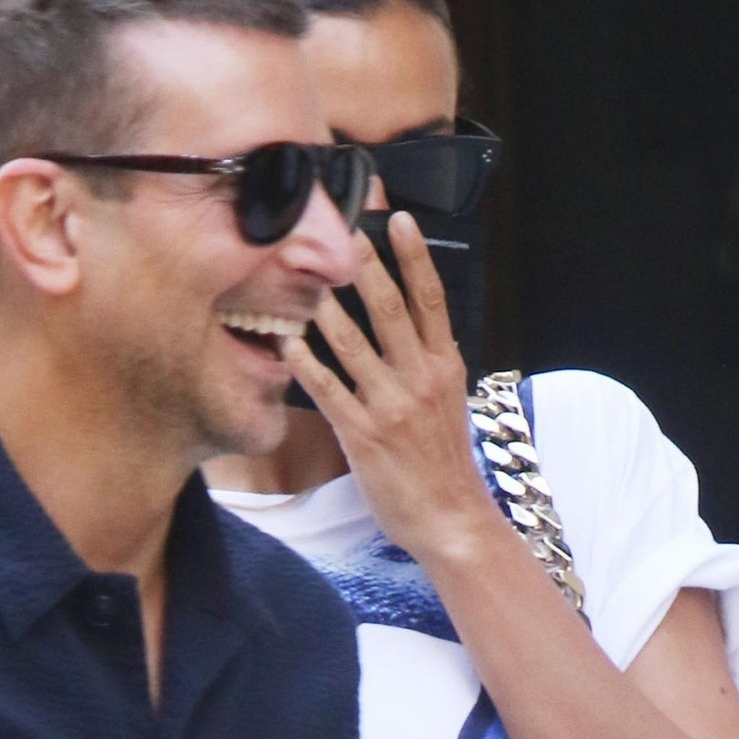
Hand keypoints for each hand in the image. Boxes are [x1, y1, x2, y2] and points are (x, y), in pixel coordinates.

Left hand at [281, 213, 503, 569]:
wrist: (451, 518)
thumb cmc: (442, 461)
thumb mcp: (448, 401)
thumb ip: (427, 361)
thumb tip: (406, 325)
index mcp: (445, 365)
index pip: (431, 298)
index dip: (414, 256)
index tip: (399, 219)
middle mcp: (421, 378)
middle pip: (389, 308)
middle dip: (363, 264)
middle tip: (340, 228)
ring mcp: (392, 406)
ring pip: (353, 342)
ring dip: (324, 306)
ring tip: (299, 275)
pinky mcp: (363, 436)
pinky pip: (329, 391)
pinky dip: (306, 364)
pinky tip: (286, 344)